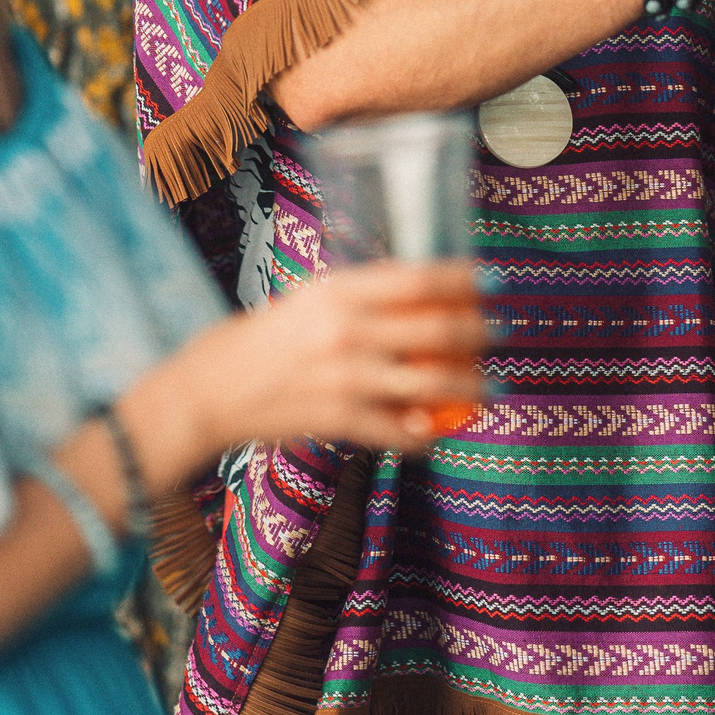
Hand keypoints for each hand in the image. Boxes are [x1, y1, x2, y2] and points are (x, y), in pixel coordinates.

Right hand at [179, 260, 488, 454]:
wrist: (213, 389)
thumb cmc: (264, 339)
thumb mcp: (310, 299)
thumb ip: (358, 297)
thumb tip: (415, 293)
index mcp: (339, 291)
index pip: (417, 278)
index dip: (462, 280)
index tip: (492, 281)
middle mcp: (347, 330)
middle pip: (435, 329)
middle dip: (479, 333)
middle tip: (501, 333)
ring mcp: (347, 378)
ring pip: (430, 383)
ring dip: (471, 388)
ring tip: (491, 389)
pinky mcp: (340, 419)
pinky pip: (400, 432)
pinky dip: (426, 435)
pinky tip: (441, 433)